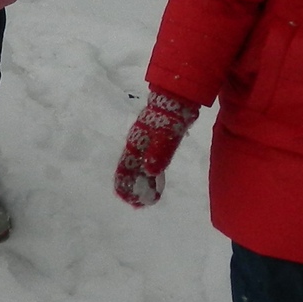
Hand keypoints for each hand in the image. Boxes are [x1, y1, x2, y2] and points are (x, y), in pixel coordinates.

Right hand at [115, 88, 199, 206]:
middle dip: (133, 189)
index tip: (132, 201)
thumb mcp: (166, 134)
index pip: (125, 170)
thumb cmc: (170, 116)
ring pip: (138, 168)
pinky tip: (154, 181)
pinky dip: (149, 175)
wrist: (177, 97)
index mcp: (135, 144)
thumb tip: (149, 172)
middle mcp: (136, 145)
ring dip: (141, 183)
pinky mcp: (152, 142)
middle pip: (129, 171)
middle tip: (140, 204)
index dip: (125, 186)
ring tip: (146, 198)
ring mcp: (144, 143)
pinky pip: (147, 162)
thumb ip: (158, 152)